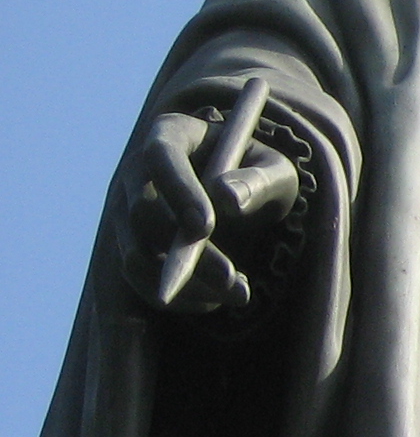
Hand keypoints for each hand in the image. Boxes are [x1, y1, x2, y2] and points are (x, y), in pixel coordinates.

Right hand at [118, 103, 301, 315]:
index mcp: (170, 135)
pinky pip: (138, 279)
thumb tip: (227, 197)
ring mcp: (125, 211)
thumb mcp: (276, 171)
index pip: (161, 157)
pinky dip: (176, 297)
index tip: (205, 227)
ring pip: (136, 254)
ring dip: (183, 284)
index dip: (178, 190)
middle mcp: (136, 173)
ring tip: (237, 294)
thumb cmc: (259, 175)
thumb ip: (258, 180)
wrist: (243, 198)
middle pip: (144, 213)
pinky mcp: (129, 245)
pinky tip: (218, 301)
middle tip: (231, 280)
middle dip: (187, 252)